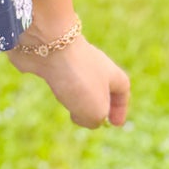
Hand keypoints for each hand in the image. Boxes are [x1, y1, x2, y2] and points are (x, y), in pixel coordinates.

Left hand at [7, 27, 130, 127]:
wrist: (47, 44)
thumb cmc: (78, 78)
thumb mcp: (94, 111)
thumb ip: (93, 120)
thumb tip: (81, 117)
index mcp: (109, 73)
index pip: (122, 88)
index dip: (120, 107)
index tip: (115, 124)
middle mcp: (91, 63)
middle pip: (98, 83)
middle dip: (94, 101)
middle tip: (89, 117)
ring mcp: (69, 58)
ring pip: (75, 79)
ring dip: (73, 94)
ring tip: (67, 103)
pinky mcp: (47, 57)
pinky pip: (54, 72)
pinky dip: (52, 83)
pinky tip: (50, 87)